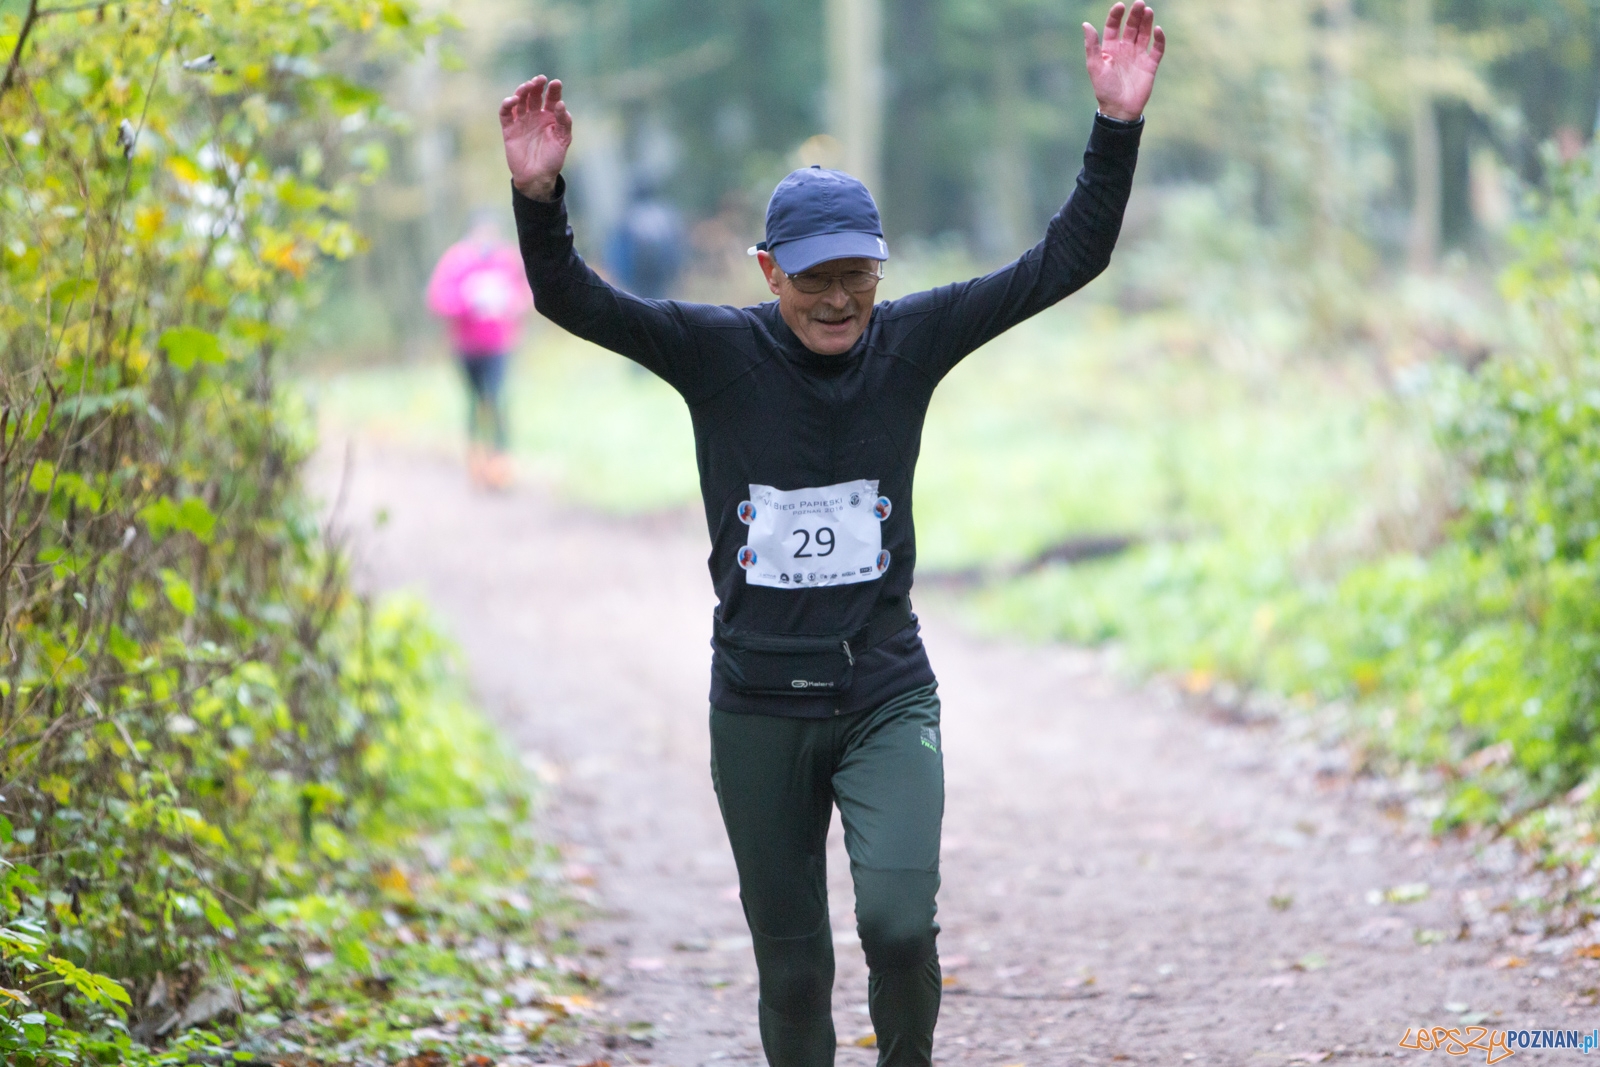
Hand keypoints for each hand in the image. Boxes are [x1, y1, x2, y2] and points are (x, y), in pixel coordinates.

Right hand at [500, 75, 571, 200]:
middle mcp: (535, 116)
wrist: (537, 177)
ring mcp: (522, 121)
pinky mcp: (509, 128)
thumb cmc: (553, 159)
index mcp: (550, 117)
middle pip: (534, 95)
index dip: (553, 90)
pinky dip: (507, 104)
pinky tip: (514, 100)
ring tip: (528, 86)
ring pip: (520, 100)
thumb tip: (561, 105)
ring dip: (522, 91)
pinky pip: (506, 113)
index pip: (551, 99)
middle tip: (540, 79)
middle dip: (537, 86)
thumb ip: (563, 122)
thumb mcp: (563, 139)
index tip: (556, 83)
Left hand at [1082, 2, 1165, 122]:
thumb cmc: (1104, 89)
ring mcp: (1138, 56)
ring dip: (1146, 22)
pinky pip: (1157, 49)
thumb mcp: (1095, 66)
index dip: (1116, 15)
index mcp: (1110, 49)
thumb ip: (1091, 46)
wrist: (1119, 110)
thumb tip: (1086, 24)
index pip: (1113, 27)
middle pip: (1131, 27)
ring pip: (1144, 34)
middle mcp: (1125, 49)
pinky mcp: (1150, 65)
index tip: (1120, 6)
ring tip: (1147, 11)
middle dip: (1135, 15)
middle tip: (1139, 3)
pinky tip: (1157, 30)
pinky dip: (1158, 39)